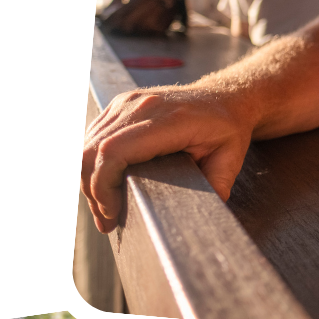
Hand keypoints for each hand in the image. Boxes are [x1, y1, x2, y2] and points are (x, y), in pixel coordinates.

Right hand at [82, 83, 250, 233]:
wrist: (224, 97)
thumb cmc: (226, 129)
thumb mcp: (230, 160)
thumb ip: (216, 187)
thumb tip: (203, 216)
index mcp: (168, 120)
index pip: (114, 151)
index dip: (103, 185)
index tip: (112, 213)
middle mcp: (141, 105)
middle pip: (93, 150)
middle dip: (93, 190)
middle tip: (107, 221)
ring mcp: (126, 101)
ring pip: (87, 143)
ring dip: (88, 179)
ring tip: (104, 209)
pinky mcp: (119, 104)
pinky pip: (92, 135)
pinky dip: (91, 163)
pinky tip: (103, 185)